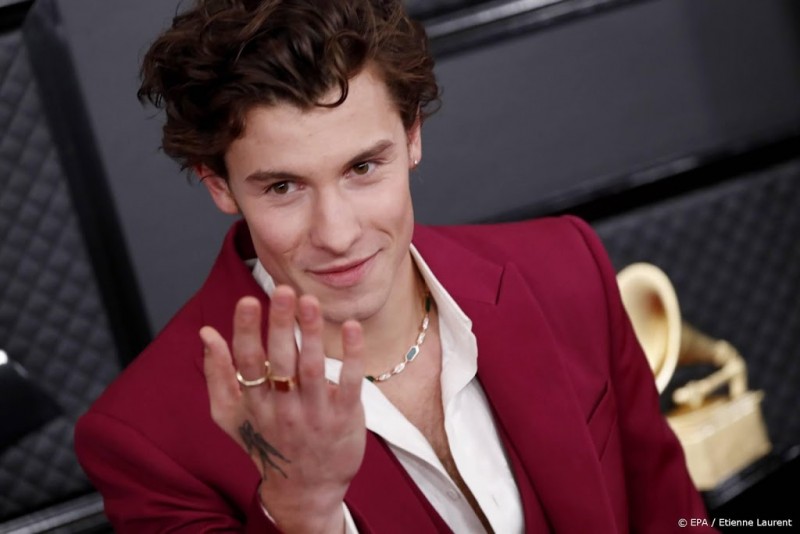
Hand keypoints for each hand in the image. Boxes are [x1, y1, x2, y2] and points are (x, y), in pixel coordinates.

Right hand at [199, 286, 365, 532]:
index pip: (247, 363)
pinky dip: (350, 355)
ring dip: (311, 333)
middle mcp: (283, 409)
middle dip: (280, 325)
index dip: (247, 332)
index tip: (247, 301)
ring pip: (312, 369)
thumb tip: (206, 333)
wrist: (306, 489)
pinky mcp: (344, 417)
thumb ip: (217, 374)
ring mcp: (315, 414)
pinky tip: (352, 327)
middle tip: (283, 290)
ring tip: (310, 302)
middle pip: (280, 362)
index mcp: (255, 404)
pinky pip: (348, 383)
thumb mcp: (231, 416)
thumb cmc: (267, 443)